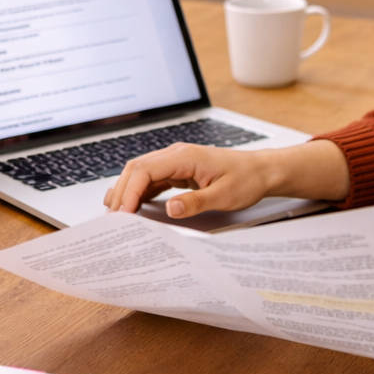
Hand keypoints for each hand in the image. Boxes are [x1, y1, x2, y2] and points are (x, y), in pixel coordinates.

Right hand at [103, 138, 351, 218]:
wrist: (262, 171)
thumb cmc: (247, 180)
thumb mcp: (225, 195)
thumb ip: (196, 202)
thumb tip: (170, 208)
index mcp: (185, 156)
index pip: (145, 170)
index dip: (129, 191)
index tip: (122, 212)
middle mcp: (176, 155)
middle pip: (136, 169)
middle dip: (121, 192)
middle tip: (112, 218)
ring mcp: (176, 161)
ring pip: (140, 172)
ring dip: (127, 191)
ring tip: (115, 215)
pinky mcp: (178, 170)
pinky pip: (151, 178)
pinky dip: (138, 191)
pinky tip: (131, 206)